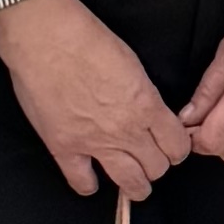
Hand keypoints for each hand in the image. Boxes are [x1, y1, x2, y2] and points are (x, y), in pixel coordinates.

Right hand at [0, 0, 190, 201]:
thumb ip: (144, 95)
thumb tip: (148, 111)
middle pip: (157, 168)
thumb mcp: (132, 63)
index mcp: (146, 106)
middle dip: (157, 165)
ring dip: (135, 185)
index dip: (176, 147)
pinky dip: (89, 184)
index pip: (177, 146)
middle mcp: (126, 130)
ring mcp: (95, 143)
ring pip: (130, 183)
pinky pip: (82, 182)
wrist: (46, 38)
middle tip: (149, 158)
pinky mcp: (64, 147)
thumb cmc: (87, 39)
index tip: (170, 145)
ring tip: (133, 182)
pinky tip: (91, 177)